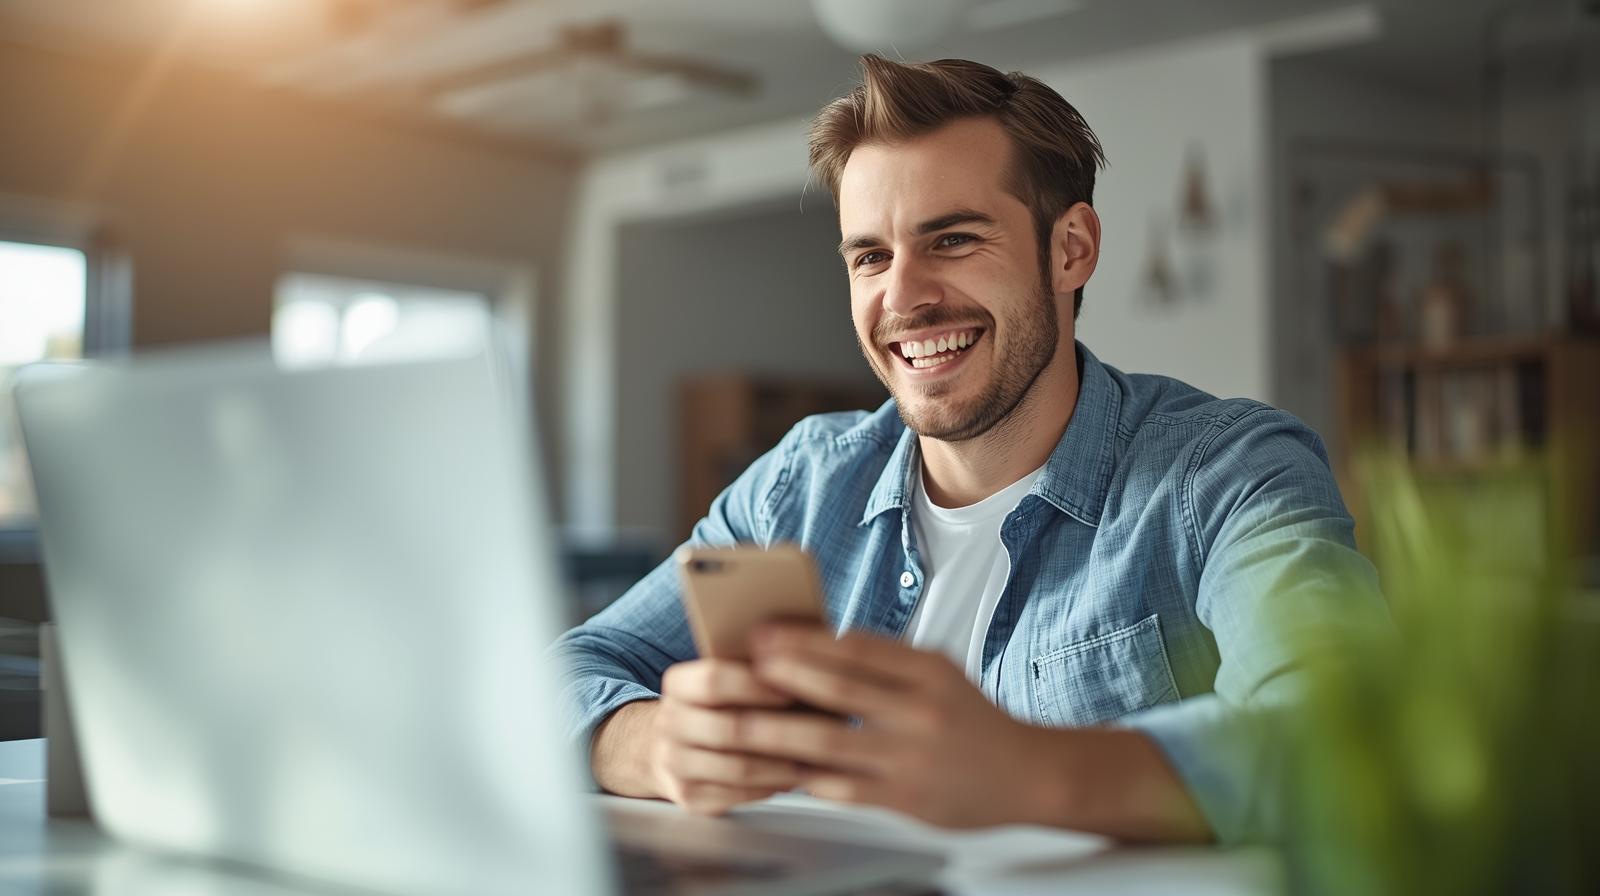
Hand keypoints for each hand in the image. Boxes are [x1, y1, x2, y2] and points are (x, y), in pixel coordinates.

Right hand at [600, 658, 807, 815]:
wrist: (668, 746)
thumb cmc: (719, 706)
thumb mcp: (729, 676)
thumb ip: (760, 665)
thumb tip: (807, 655)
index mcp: (678, 684)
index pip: (713, 680)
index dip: (755, 685)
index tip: (793, 688)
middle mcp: (669, 723)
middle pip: (728, 728)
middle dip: (778, 731)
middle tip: (818, 732)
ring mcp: (674, 763)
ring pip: (737, 768)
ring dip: (781, 765)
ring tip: (813, 757)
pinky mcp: (687, 797)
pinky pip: (736, 796)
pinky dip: (770, 787)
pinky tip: (792, 777)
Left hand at [743, 623, 1036, 827]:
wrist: (1028, 776)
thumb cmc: (973, 719)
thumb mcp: (939, 673)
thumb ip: (886, 661)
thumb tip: (815, 645)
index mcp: (929, 672)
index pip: (857, 648)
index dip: (805, 639)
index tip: (767, 632)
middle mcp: (920, 713)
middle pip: (838, 690)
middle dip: (783, 678)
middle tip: (743, 668)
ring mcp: (910, 759)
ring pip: (829, 743)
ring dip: (779, 731)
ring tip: (742, 722)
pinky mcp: (903, 800)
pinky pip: (840, 787)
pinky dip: (803, 774)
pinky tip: (775, 765)